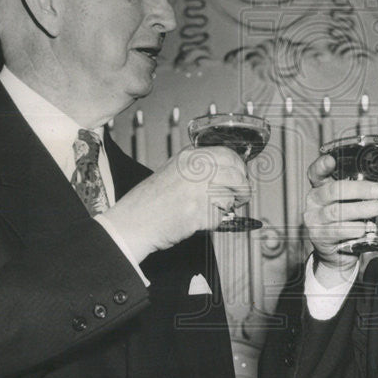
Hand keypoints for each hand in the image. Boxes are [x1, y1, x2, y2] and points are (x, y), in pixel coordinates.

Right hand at [102, 147, 251, 256]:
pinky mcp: (200, 211)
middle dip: (243, 188)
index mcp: (190, 156)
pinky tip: (200, 219)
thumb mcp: (174, 170)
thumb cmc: (151, 200)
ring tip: (215, 209)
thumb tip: (227, 172)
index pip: (228, 155)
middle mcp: (196, 169)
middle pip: (236, 175)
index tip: (241, 177)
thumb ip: (199, 167)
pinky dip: (215, 222)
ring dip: (228, 206)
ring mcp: (198, 190)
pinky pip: (220, 217)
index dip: (239, 168)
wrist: (134, 221)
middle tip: (241, 196)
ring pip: (231, 196)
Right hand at [304, 153, 377, 283]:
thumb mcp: (361, 201)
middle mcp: (314, 201)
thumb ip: (375, 191)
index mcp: (321, 186)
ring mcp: (314, 219)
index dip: (322, 165)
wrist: (338, 251)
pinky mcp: (319, 236)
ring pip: (336, 211)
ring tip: (376, 208)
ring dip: (360, 209)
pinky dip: (354, 228)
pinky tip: (364, 228)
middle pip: (333, 190)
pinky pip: (337, 230)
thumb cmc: (348, 220)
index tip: (332, 160)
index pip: (316, 172)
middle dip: (358, 189)